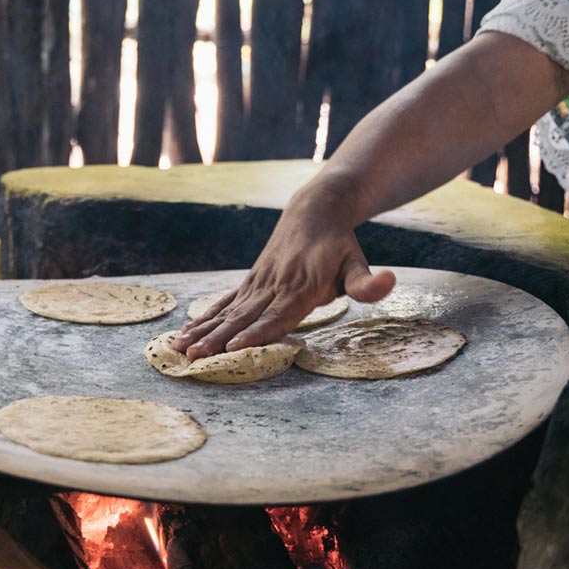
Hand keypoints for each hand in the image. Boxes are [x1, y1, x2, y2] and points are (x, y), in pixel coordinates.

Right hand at [172, 183, 394, 360]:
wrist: (315, 210)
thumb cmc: (339, 246)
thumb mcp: (357, 262)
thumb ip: (366, 282)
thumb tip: (388, 283)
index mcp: (301, 287)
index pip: (277, 315)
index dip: (256, 332)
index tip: (234, 346)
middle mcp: (274, 286)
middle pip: (243, 317)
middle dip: (217, 339)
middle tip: (195, 358)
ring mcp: (257, 284)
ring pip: (226, 312)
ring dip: (202, 332)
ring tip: (179, 349)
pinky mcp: (248, 283)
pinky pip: (222, 304)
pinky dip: (202, 320)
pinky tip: (183, 336)